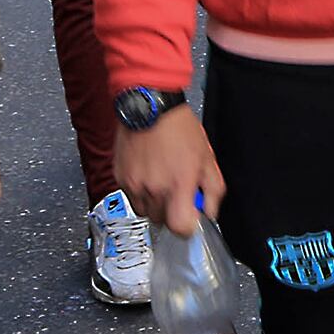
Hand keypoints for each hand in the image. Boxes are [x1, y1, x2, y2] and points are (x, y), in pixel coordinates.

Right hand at [119, 102, 223, 236]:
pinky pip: (132, 198)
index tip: (191, 217)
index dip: (188, 227)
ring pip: (146, 212)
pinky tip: (149, 173)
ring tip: (162, 180)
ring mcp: (134, 184)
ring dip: (155, 204)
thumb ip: (213, 190)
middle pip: (162, 222)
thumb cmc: (180, 128)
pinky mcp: (121, 178)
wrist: (149, 106)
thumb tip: (210, 212)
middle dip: (172, 212)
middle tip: (177, 192)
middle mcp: (154, 188)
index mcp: (178, 184)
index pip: (180, 228)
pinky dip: (141, 193)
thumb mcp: (207, 158)